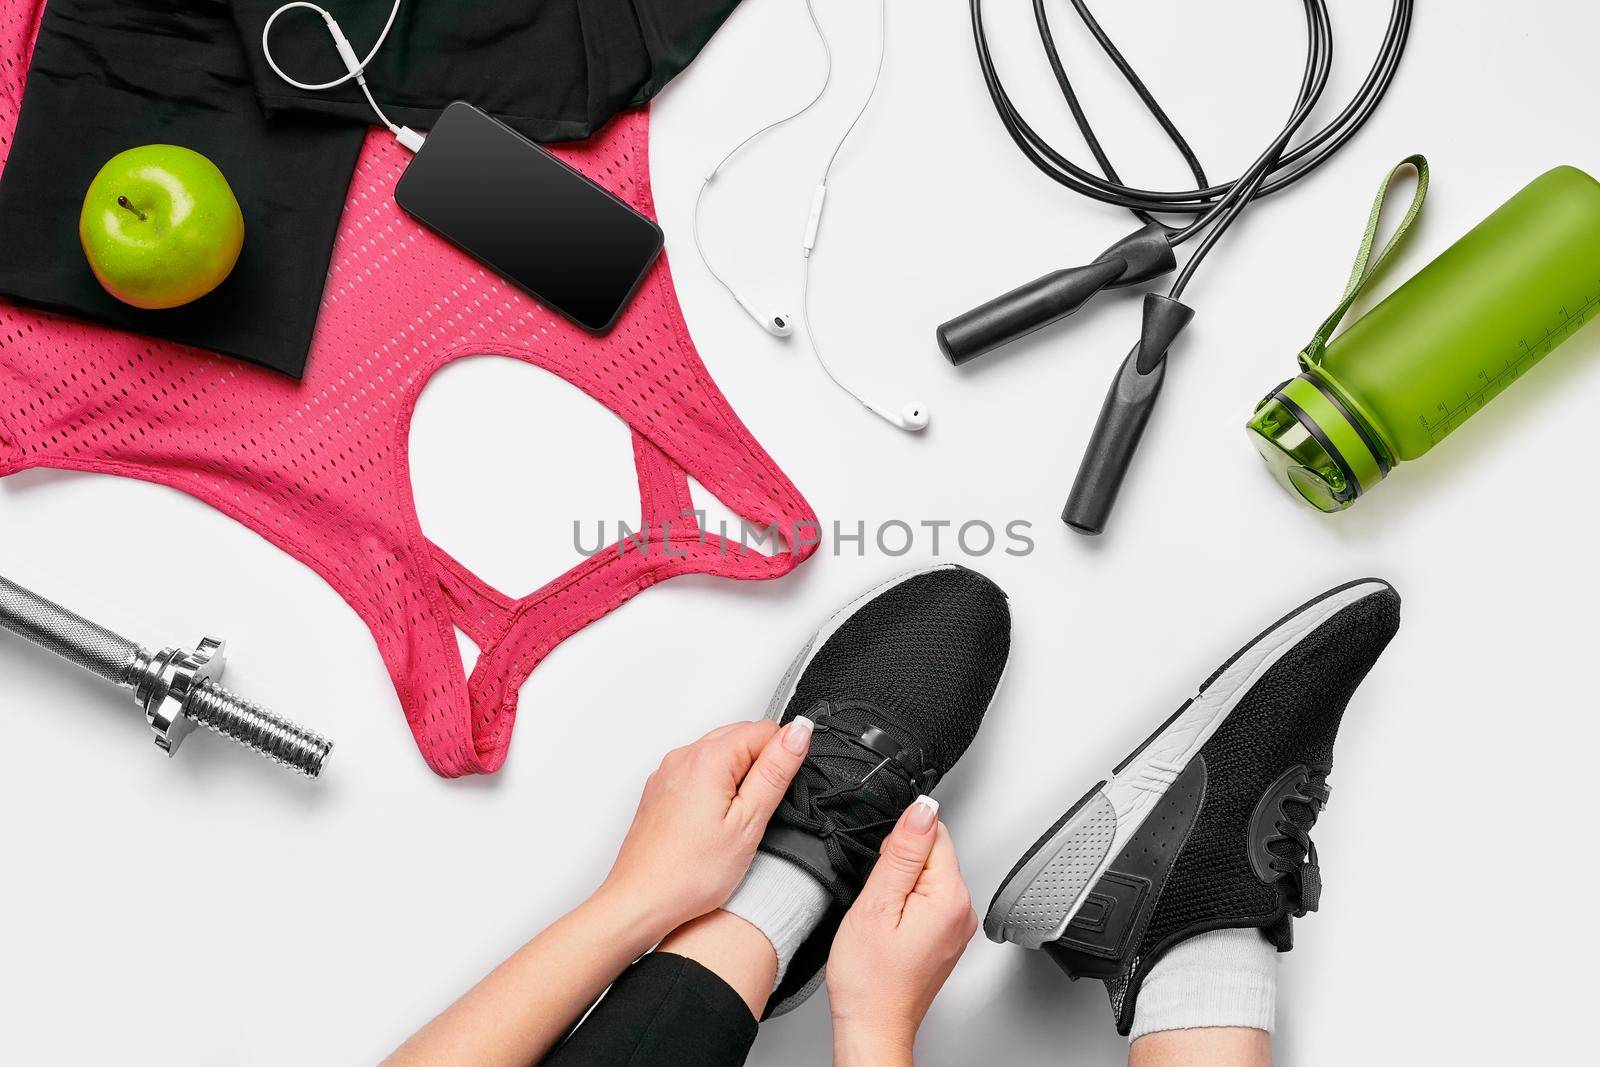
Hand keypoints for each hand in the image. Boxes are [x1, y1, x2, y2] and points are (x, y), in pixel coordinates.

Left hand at [596, 717, 812, 937]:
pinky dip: (712, 787)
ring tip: (735, 821)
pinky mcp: (659, 790)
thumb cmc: (687, 874)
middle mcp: (683, 757)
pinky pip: (696, 772)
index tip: (780, 790)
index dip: (782, 757)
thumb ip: (775, 771)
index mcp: (708, 759)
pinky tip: (713, 823)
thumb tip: (797, 733)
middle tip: (758, 811)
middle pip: (740, 736)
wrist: (640, 900)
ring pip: (718, 754)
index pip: (764, 729)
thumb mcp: (748, 822)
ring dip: (736, 776)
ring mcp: (667, 773)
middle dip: (759, 765)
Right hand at [826, 797, 978, 1065]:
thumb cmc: (870, 979)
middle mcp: (962, 911)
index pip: (934, 833)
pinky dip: (905, 906)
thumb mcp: (877, 903)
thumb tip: (922, 811)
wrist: (873, 1025)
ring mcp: (956, 926)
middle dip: (899, 867)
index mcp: (950, 897)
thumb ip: (902, 852)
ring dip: (900, 888)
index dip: (897, 846)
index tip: (883, 873)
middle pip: (932, 854)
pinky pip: (926, 900)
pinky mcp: (945, 937)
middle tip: (879, 903)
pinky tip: (889, 930)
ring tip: (882, 920)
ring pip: (926, 877)